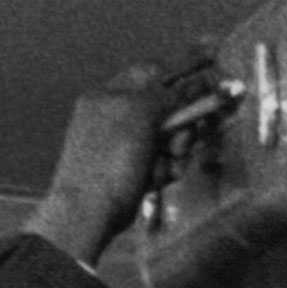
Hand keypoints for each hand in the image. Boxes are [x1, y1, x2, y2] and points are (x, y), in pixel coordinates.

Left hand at [27, 68, 171, 267]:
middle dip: (179, 125)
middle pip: (161, 110)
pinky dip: (162, 172)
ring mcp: (120, 148)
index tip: (199, 91)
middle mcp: (113, 118)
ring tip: (168, 167)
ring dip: (174, 152)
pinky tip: (158, 181)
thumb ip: (163, 94)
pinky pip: (156, 165)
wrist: (87, 213)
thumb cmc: (110, 158)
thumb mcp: (139, 112)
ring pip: (163, 140)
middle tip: (180, 142)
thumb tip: (184, 88)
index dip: (175, 81)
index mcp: (107, 95)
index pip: (148, 73)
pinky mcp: (126, 175)